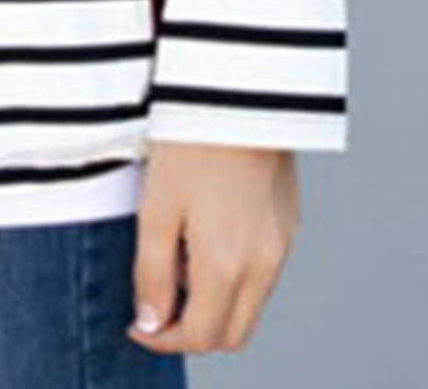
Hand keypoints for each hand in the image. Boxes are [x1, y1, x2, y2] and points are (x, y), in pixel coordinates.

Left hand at [126, 142, 299, 354]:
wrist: (239, 89)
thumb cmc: (190, 142)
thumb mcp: (155, 208)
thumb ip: (151, 273)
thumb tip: (151, 320)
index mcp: (228, 265)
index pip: (199, 336)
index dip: (163, 338)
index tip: (137, 322)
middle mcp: (265, 264)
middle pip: (232, 332)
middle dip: (191, 328)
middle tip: (156, 298)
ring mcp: (283, 243)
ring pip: (250, 303)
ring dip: (213, 300)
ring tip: (178, 252)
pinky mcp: (289, 220)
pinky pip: (263, 270)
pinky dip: (233, 273)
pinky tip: (206, 231)